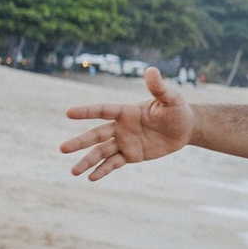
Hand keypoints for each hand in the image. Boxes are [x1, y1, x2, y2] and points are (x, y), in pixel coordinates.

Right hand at [62, 68, 196, 178]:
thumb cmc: (176, 110)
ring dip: (87, 161)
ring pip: (101, 152)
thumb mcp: (171, 99)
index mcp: (126, 111)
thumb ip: (159, 87)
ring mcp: (124, 142)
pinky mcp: (131, 155)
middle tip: (62, 149)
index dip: (87, 112)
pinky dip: (103, 170)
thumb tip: (151, 70)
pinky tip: (91, 178)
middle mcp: (121, 127)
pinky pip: (114, 163)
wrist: (184, 129)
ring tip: (73, 172)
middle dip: (80, 142)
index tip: (69, 113)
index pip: (103, 110)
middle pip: (96, 135)